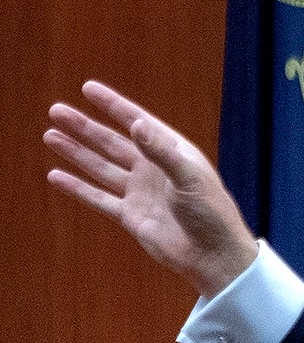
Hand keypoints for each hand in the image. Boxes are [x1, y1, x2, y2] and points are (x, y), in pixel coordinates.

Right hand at [44, 82, 258, 297]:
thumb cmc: (212, 212)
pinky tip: (56, 176)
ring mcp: (140, 191)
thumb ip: (162, 152)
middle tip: (56, 110)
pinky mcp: (131, 215)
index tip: (88, 88)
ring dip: (76, 152)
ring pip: (100, 167)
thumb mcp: (189, 178)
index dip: (112, 105)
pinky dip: (77, 188)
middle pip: (111, 142)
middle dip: (84, 126)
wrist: (213, 255)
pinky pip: (98, 198)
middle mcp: (153, 168)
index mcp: (172, 152)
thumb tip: (136, 123)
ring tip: (51, 135)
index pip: (137, 122)